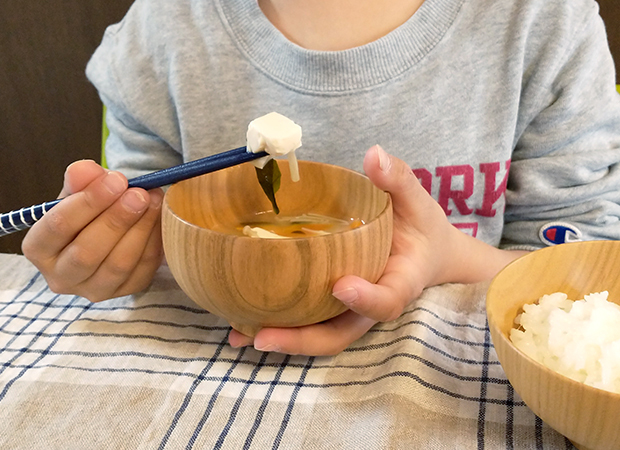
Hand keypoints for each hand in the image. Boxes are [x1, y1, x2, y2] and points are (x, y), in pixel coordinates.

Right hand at [22, 160, 163, 301]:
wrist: (111, 229)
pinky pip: (143, 269)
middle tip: (139, 194)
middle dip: (117, 219)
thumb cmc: (90, 209)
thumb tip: (85, 170)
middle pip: (87, 252)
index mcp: (39, 248)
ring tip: (154, 201)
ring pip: (118, 264)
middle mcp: (61, 277)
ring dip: (140, 229)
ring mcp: (94, 290)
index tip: (116, 180)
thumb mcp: (81, 190)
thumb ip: (81, 179)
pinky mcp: (125, 292)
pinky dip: (154, 241)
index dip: (89, 201)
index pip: (58, 226)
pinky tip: (160, 218)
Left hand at [229, 145, 524, 354]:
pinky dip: (276, 327)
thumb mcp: (416, 202)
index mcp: (399, 283)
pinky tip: (238, 327)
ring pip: (319, 335)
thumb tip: (374, 154)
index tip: (340, 285)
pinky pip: (308, 323)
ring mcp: (350, 312)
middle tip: (262, 336)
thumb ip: (397, 180)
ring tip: (237, 334)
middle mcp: (371, 307)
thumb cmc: (420, 228)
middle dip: (303, 340)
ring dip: (280, 339)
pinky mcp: (332, 308)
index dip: (365, 299)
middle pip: (340, 334)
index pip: (386, 302)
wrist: (426, 255)